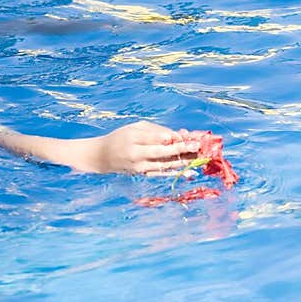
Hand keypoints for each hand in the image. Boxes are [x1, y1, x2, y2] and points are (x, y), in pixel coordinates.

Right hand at [88, 121, 202, 175]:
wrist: (101, 157)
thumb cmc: (121, 137)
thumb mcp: (135, 127)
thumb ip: (155, 131)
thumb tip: (176, 136)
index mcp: (133, 139)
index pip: (156, 138)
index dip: (173, 137)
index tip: (188, 135)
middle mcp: (136, 155)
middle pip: (162, 153)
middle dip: (181, 150)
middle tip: (197, 146)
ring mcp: (139, 167)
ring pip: (165, 165)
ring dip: (183, 162)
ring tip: (199, 158)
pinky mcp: (142, 174)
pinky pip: (162, 173)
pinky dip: (176, 172)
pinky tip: (190, 171)